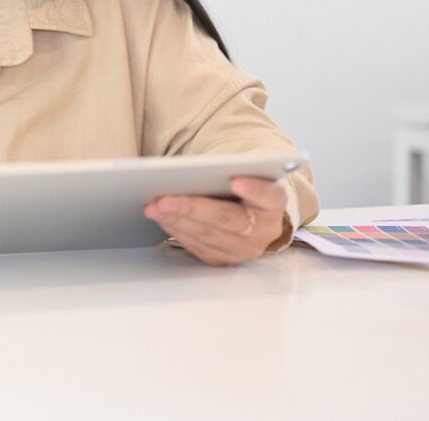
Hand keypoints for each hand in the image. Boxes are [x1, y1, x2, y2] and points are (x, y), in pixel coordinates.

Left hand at [143, 176, 287, 265]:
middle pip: (228, 219)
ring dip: (177, 221)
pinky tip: (161, 218)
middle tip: (163, 199)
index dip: (253, 190)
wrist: (246, 206)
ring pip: (209, 236)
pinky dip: (177, 231)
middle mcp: (267, 229)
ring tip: (153, 207)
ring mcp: (248, 248)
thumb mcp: (239, 170)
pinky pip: (200, 248)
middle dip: (192, 208)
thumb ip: (225, 170)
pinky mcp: (227, 259)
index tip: (236, 180)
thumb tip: (188, 171)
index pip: (268, 195)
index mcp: (275, 201)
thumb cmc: (239, 183)